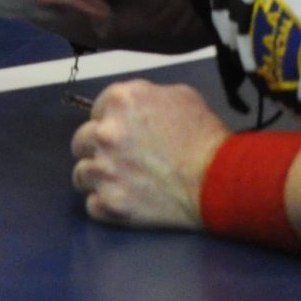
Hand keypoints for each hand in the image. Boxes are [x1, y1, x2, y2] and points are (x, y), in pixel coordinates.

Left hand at [69, 79, 230, 230]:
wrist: (219, 181)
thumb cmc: (205, 137)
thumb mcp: (181, 96)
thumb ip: (148, 95)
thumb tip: (134, 107)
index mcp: (122, 101)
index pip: (97, 109)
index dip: (111, 121)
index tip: (125, 132)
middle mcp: (105, 133)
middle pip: (81, 141)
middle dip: (98, 148)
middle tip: (121, 158)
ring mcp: (104, 170)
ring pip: (81, 174)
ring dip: (99, 177)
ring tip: (122, 182)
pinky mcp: (109, 203)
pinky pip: (92, 204)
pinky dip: (106, 204)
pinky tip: (125, 200)